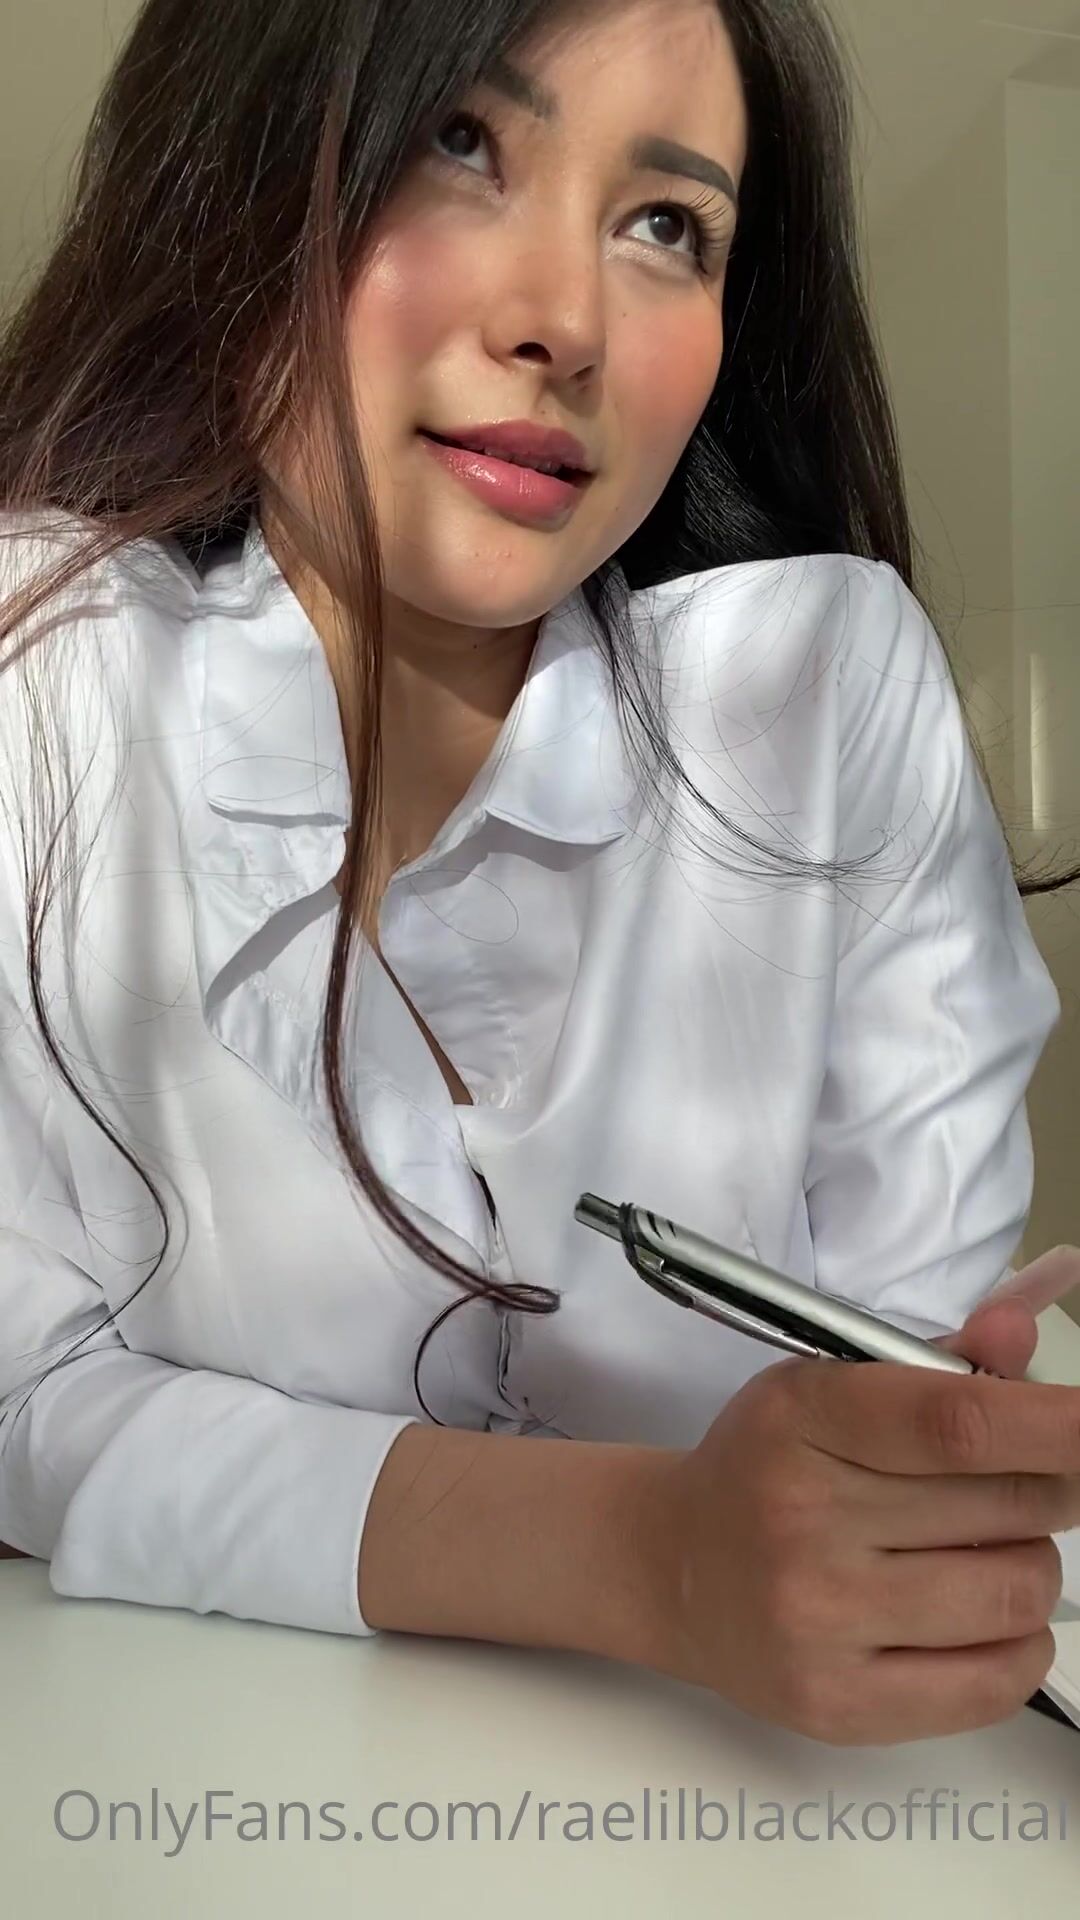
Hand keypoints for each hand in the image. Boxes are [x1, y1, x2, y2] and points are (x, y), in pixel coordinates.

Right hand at [639, 1248, 1079, 1744]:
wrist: (670, 1568)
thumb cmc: (765, 1467)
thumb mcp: (826, 1387)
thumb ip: (933, 1366)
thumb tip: (1019, 1337)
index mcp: (805, 1418)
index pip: (956, 1423)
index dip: (1054, 1422)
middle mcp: (804, 1520)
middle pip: (1008, 1505)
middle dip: (1046, 1488)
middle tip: (1017, 1484)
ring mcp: (819, 1620)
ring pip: (1015, 1593)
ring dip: (1030, 1565)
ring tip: (986, 1550)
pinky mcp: (838, 1704)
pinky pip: (995, 1683)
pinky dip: (1020, 1645)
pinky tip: (983, 1616)